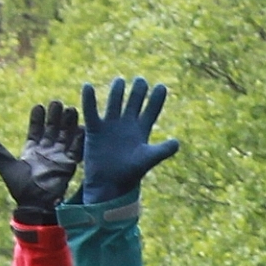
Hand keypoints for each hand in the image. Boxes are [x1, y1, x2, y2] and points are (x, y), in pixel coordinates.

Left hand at [0, 100, 82, 215]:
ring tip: (71, 109)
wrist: (35, 203)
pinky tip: (81, 128)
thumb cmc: (20, 187)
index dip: (37, 119)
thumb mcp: (7, 167)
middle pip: (52, 129)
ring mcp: (58, 157)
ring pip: (64, 136)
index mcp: (31, 150)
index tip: (39, 106)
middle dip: (55, 117)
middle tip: (57, 102)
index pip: (35, 130)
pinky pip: (75, 149)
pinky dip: (78, 139)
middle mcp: (46, 151)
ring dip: (68, 124)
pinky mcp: (69, 164)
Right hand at [77, 78, 179, 203]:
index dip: (156, 99)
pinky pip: (91, 112)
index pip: (151, 110)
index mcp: (141, 131)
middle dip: (138, 91)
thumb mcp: (147, 160)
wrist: (109, 184)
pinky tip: (88, 86)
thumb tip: (177, 142)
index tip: (162, 86)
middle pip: (133, 102)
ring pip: (114, 103)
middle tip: (141, 80)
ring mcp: (111, 126)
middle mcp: (127, 125)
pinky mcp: (95, 130)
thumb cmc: (130, 174)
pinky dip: (89, 100)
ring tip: (120, 81)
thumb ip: (162, 150)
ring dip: (117, 92)